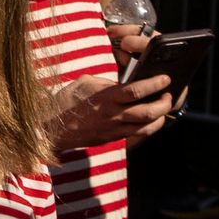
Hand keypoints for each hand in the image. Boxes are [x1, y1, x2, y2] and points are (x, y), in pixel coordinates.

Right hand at [47, 71, 177, 150]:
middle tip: (168, 96)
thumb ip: (107, 83)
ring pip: (146, 128)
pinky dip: (147, 129)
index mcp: (107, 98)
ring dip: (160, 118)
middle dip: (164, 104)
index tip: (166, 79)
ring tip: (162, 110)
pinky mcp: (110, 139)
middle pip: (148, 112)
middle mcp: (113, 115)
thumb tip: (123, 84)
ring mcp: (113, 130)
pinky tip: (149, 122)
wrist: (49, 127)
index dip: (156, 84)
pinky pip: (136, 136)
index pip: (138, 90)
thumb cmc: (65, 101)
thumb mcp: (86, 82)